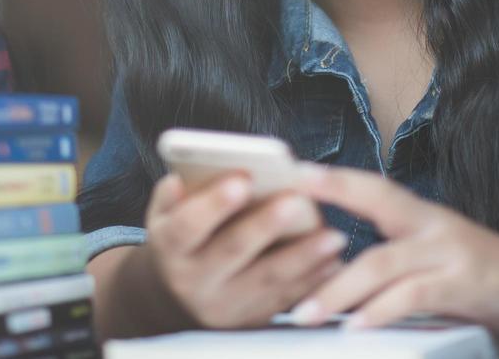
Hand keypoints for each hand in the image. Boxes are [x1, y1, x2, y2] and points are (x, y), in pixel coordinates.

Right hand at [143, 171, 350, 328]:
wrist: (177, 297)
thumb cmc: (180, 239)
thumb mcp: (163, 216)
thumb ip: (171, 196)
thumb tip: (178, 180)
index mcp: (170, 247)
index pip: (188, 225)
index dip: (214, 204)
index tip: (243, 179)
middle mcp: (194, 280)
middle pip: (232, 251)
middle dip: (265, 226)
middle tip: (295, 201)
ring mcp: (223, 305)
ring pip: (266, 279)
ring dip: (303, 257)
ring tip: (333, 235)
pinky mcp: (250, 319)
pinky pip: (285, 300)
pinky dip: (312, 282)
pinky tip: (334, 262)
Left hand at [290, 166, 498, 336]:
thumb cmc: (482, 272)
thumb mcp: (434, 252)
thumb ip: (393, 254)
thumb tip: (334, 266)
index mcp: (420, 214)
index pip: (370, 186)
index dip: (332, 177)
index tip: (292, 173)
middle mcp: (432, 224)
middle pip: (373, 204)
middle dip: (325, 216)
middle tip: (279, 227)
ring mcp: (449, 253)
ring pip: (383, 262)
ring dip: (339, 289)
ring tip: (306, 310)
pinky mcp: (464, 286)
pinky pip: (414, 295)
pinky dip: (382, 311)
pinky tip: (358, 325)